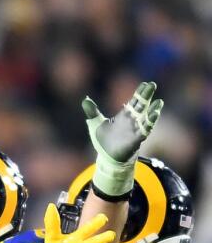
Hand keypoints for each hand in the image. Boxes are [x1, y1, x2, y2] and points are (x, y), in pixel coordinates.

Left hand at [82, 81, 163, 196]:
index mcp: (124, 116)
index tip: (146, 84)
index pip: (134, 101)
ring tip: (158, 102)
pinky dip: (149, 124)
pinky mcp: (136, 140)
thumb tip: (85, 100)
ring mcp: (135, 130)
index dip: (140, 93)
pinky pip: (145, 131)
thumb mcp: (96, 124)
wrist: (107, 158)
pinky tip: (154, 116)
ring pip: (146, 118)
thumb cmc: (104, 141)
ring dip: (152, 110)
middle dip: (147, 96)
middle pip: (141, 106)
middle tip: (152, 85)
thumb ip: (92, 112)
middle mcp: (132, 121)